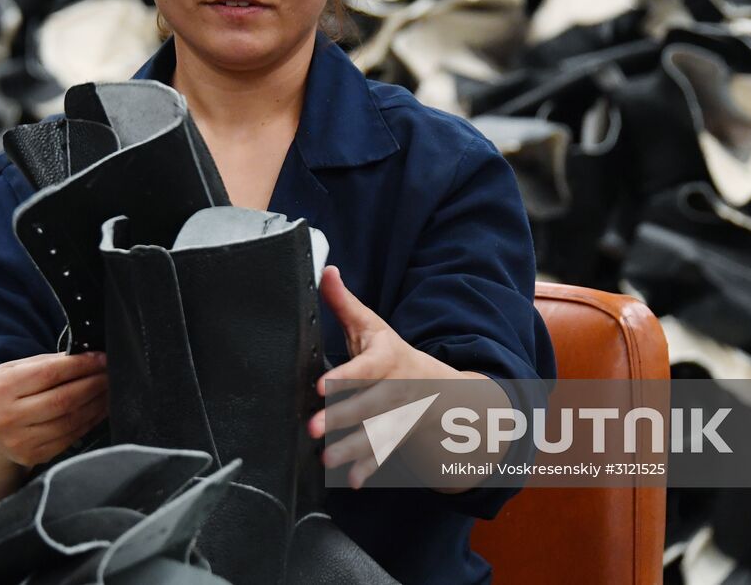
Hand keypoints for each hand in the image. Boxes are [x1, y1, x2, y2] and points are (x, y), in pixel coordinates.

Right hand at [0, 351, 108, 467]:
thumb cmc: (2, 394)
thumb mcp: (12, 370)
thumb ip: (45, 363)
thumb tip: (85, 356)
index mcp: (2, 388)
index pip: (49, 373)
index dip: (80, 365)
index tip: (101, 358)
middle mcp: (9, 416)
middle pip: (63, 399)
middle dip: (93, 384)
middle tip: (110, 373)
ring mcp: (21, 440)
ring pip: (70, 420)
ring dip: (96, 403)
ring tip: (109, 390)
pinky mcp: (33, 455)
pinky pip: (70, 437)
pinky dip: (89, 422)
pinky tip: (99, 409)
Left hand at [308, 266, 484, 488]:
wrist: (438, 385)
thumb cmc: (390, 351)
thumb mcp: (371, 325)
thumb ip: (345, 302)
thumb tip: (325, 269)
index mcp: (387, 358)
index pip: (367, 367)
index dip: (346, 376)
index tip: (322, 386)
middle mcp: (397, 388)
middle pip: (369, 404)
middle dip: (342, 417)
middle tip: (313, 428)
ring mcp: (400, 415)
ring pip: (377, 432)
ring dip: (352, 448)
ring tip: (326, 460)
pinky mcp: (398, 435)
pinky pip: (385, 453)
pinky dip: (370, 468)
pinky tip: (352, 480)